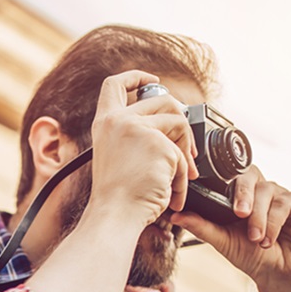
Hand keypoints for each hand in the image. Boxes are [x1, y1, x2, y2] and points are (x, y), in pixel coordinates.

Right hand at [85, 71, 197, 226]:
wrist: (115, 215)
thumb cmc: (117, 196)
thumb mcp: (118, 154)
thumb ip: (135, 134)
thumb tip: (171, 122)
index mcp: (105, 122)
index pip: (115, 84)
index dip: (136, 76)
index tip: (152, 79)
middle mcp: (119, 120)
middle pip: (162, 99)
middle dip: (181, 123)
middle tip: (185, 148)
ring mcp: (138, 129)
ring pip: (179, 123)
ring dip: (185, 151)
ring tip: (180, 176)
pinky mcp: (158, 143)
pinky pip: (183, 154)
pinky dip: (182, 176)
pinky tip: (173, 192)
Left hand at [170, 165, 290, 291]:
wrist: (279, 277)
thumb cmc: (251, 257)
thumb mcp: (222, 241)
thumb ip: (200, 226)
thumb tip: (175, 215)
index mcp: (241, 195)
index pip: (232, 175)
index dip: (224, 180)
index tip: (213, 198)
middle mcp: (262, 191)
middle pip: (251, 175)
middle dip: (243, 194)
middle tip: (239, 214)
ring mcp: (282, 195)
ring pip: (268, 191)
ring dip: (260, 216)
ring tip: (256, 238)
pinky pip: (287, 201)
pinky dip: (276, 221)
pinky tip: (269, 239)